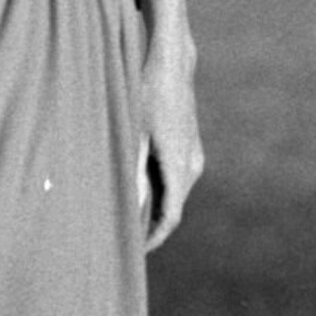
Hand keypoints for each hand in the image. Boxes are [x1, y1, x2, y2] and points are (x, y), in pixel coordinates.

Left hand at [136, 0, 201, 249]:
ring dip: (153, 207)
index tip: (133, 253)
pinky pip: (176, 179)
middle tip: (121, 238)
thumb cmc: (146, 93)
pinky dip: (159, 190)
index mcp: (179, 168)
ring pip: (174, 194)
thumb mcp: (132, 132)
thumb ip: (132, 172)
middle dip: (149, 226)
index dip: (152, 239)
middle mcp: (192, 166)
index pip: (170, 218)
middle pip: (172, 209)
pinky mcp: (190, 146)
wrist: (171, 62)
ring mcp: (194, 156)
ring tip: (125, 216)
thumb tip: (129, 206)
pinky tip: (137, 188)